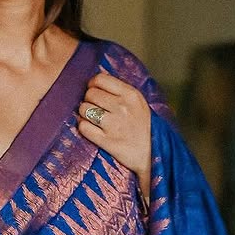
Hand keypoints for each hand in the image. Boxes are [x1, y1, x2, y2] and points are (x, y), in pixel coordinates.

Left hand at [77, 71, 151, 203]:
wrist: (152, 155)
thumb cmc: (144, 128)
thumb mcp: (139, 103)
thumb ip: (121, 91)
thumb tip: (99, 81)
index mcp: (130, 95)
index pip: (100, 79)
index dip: (93, 84)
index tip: (95, 91)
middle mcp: (121, 107)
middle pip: (90, 93)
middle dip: (88, 99)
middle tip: (93, 107)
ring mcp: (113, 125)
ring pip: (84, 109)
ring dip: (84, 113)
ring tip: (91, 118)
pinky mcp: (107, 142)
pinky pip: (84, 127)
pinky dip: (82, 126)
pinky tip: (88, 127)